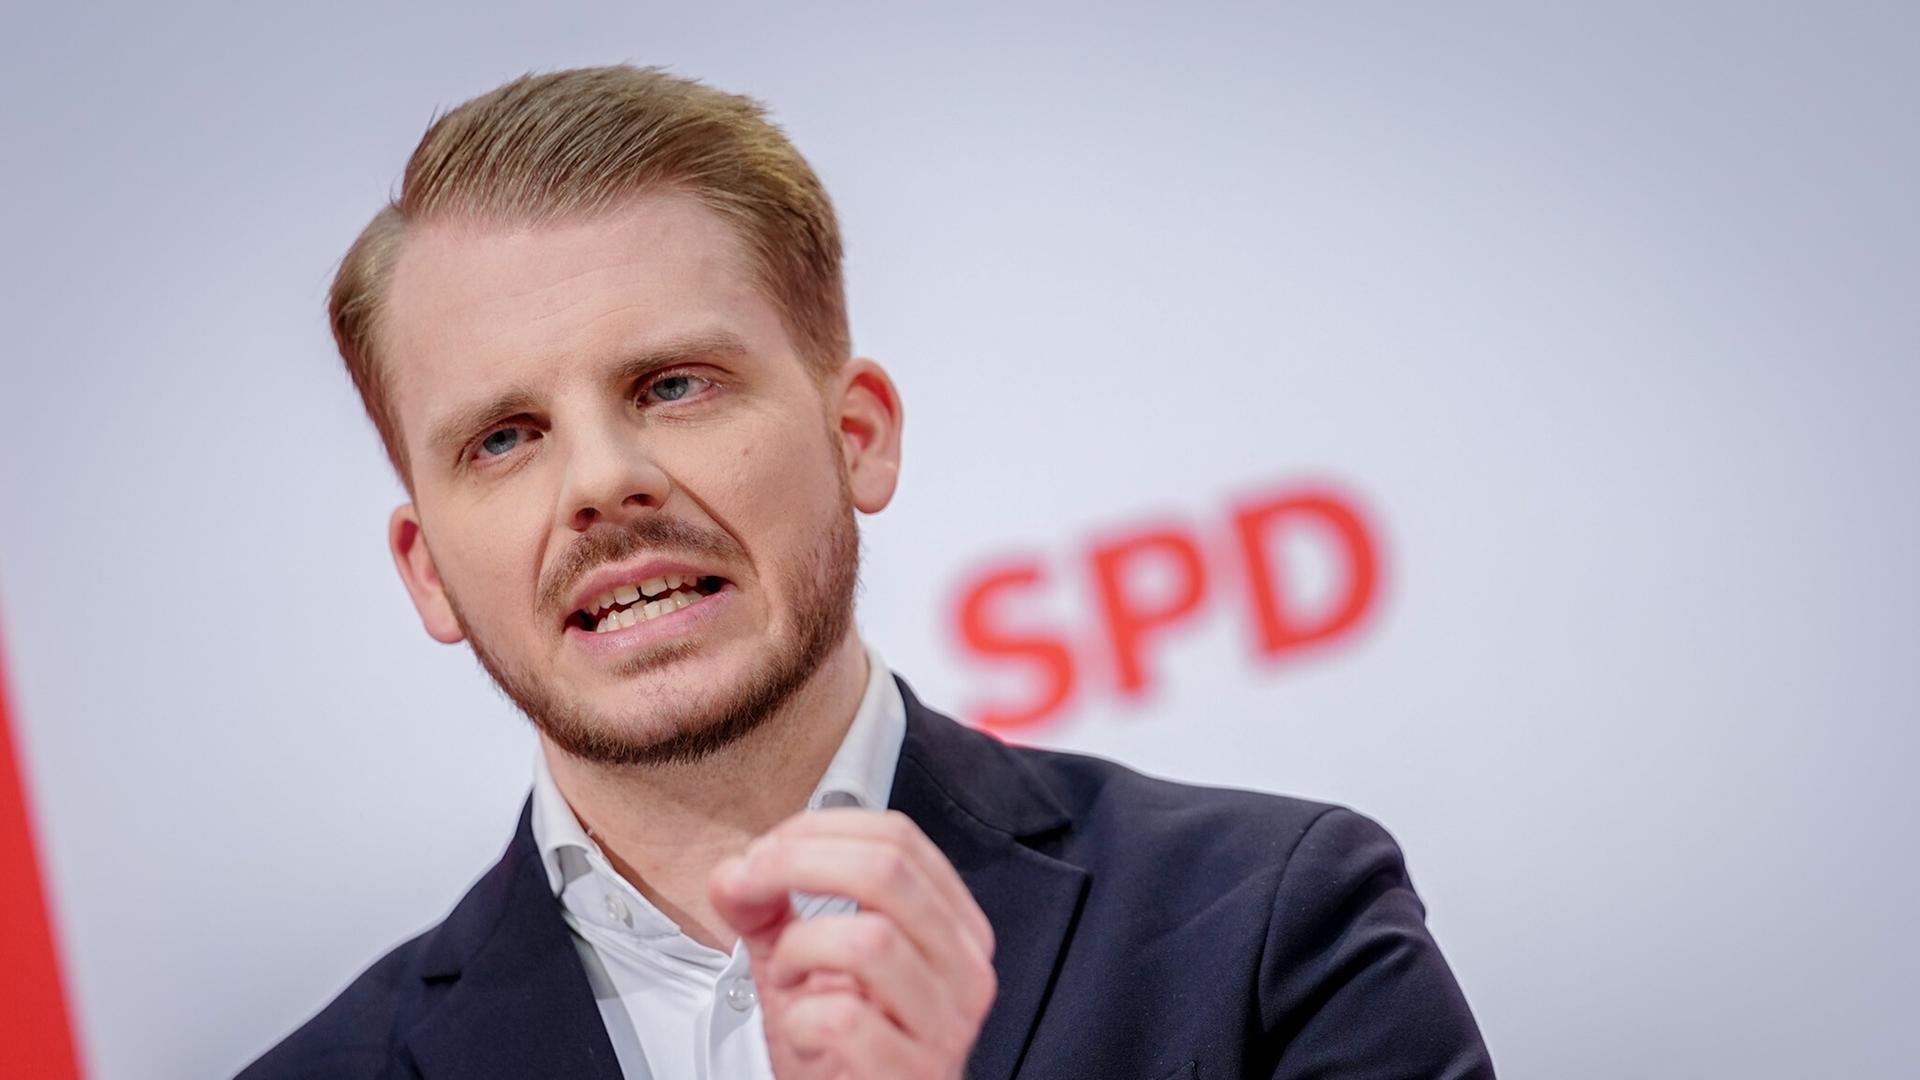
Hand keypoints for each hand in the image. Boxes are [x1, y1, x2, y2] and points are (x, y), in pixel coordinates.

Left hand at [708, 808, 997, 1079]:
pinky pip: (845, 1019)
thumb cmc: (841, 1044)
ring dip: (800, 951)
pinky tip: (803, 1031)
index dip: (820, 829)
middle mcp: (962, 967)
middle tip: (751, 884)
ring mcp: (945, 1024)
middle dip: (798, 865)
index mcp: (950, 925)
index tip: (767, 850)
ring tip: (788, 979)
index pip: (898, 838)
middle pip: (889, 871)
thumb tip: (733, 873)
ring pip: (869, 941)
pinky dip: (801, 1020)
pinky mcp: (912, 1073)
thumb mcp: (802, 960)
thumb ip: (764, 908)